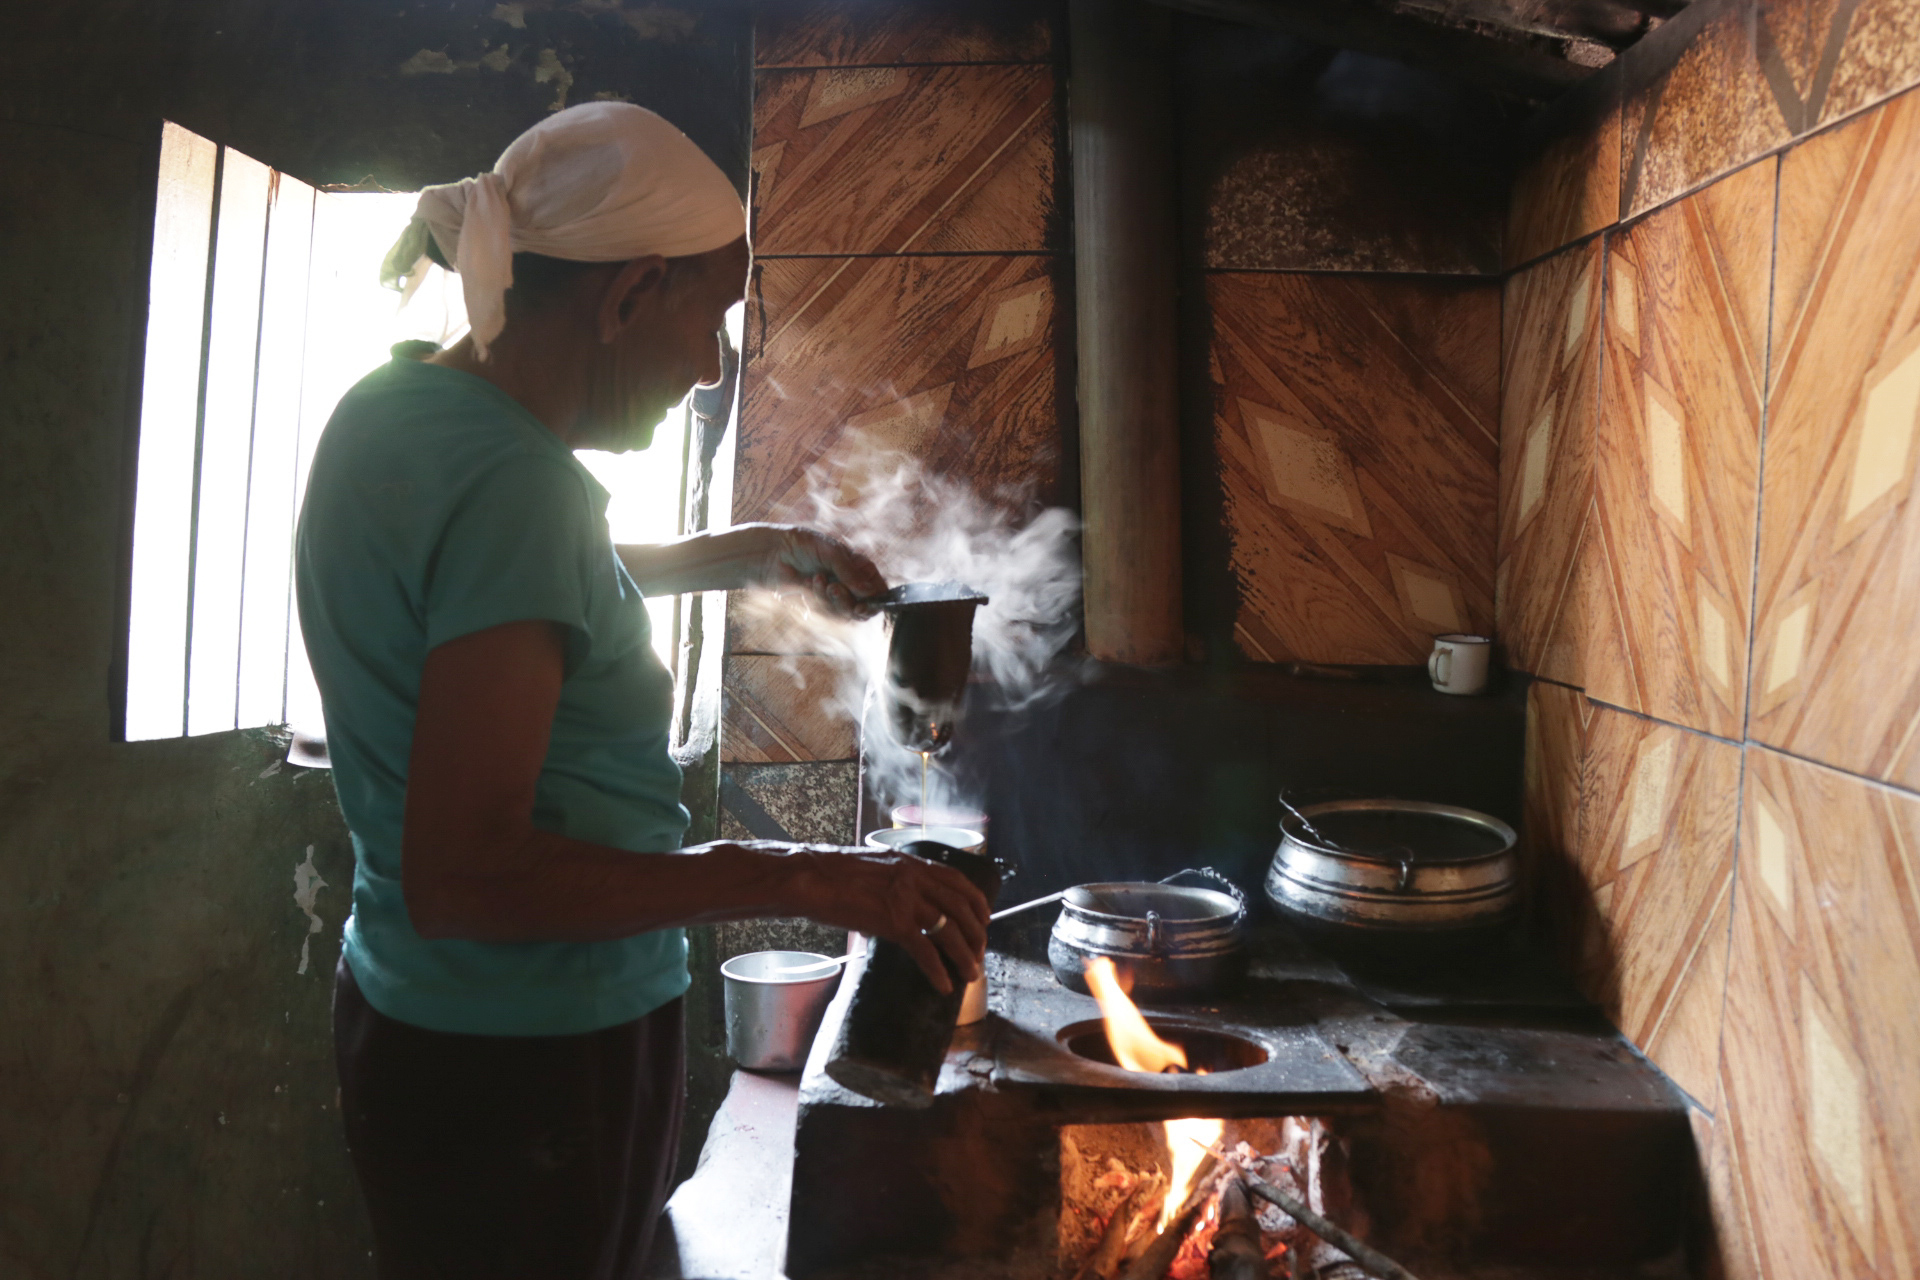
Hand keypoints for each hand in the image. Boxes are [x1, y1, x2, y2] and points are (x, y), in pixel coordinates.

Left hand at [762, 526, 886, 618]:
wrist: (772, 554)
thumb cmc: (804, 544)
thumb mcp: (831, 552)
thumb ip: (850, 572)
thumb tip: (869, 591)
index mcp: (860, 568)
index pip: (878, 590)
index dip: (875, 600)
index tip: (863, 604)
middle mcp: (850, 584)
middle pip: (862, 608)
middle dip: (847, 601)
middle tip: (833, 588)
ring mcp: (835, 596)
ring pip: (843, 614)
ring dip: (829, 600)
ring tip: (816, 579)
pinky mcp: (818, 605)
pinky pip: (825, 615)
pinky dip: (816, 602)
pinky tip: (806, 584)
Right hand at [777, 844, 989, 993]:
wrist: (810, 878)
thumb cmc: (831, 875)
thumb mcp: (873, 869)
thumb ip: (891, 885)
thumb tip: (892, 913)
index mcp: (912, 864)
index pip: (957, 881)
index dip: (977, 902)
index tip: (984, 919)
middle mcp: (915, 878)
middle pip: (961, 907)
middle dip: (977, 933)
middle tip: (980, 953)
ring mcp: (906, 899)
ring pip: (950, 930)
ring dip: (966, 955)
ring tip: (972, 975)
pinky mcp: (893, 921)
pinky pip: (925, 950)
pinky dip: (938, 970)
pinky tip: (944, 985)